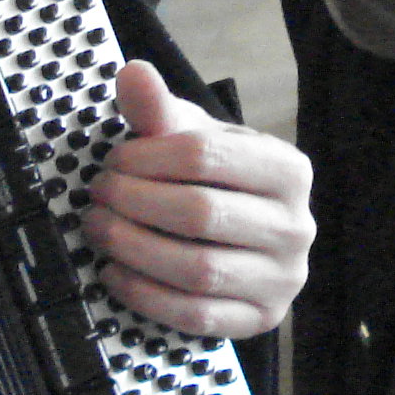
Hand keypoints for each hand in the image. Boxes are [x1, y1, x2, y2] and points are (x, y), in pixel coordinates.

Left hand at [83, 65, 313, 340]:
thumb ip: (159, 109)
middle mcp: (297, 226)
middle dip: (133, 204)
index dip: (145, 157)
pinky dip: (146, 296)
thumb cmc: (214, 178)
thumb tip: (132, 73)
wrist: (245, 235)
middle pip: (200, 214)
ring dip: (133, 249)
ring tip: (97, 230)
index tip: (112, 161)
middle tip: (97, 196)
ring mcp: (284, 280)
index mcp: (288, 169)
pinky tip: (114, 273)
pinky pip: (197, 316)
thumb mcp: (192, 137)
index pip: (205, 156)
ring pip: (198, 270)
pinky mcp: (262, 321)